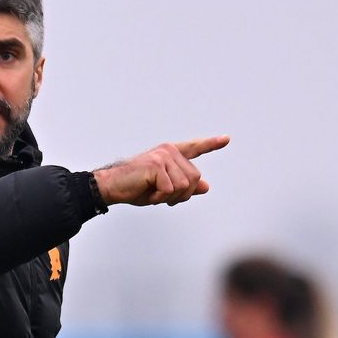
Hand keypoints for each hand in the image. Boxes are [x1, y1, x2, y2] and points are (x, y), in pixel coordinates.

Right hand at [93, 135, 229, 206]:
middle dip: (181, 195)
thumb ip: (185, 187)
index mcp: (170, 154)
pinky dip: (160, 197)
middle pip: (194, 178)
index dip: (211, 144)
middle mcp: (168, 151)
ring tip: (152, 193)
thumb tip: (205, 186)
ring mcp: (163, 156)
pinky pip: (171, 189)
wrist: (111, 187)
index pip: (194, 148)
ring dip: (169, 197)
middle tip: (161, 195)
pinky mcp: (156, 165)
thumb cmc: (134, 188)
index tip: (226, 139)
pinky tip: (148, 192)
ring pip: (184, 186)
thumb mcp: (163, 190)